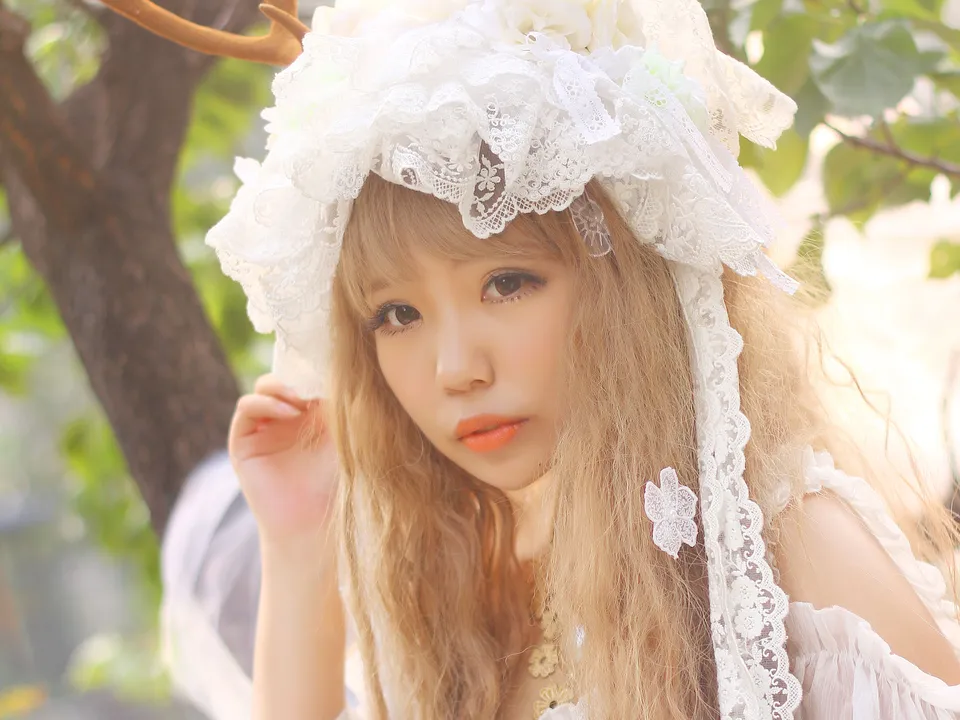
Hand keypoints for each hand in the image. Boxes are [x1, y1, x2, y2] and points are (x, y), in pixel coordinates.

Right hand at [229, 374, 337, 547]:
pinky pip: (246, 408)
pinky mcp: (242, 441)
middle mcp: (283, 417)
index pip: (304, 377)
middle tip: (315, 386)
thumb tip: (335, 368)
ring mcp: (261, 427)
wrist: (310, 517)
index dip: (314, 370)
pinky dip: (265, 403)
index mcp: (308, 413)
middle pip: (282, 377)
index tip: (331, 371)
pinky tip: (289, 413)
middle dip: (297, 376)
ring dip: (281, 387)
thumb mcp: (341, 434)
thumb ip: (336, 402)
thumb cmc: (332, 479)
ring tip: (302, 401)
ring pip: (262, 388)